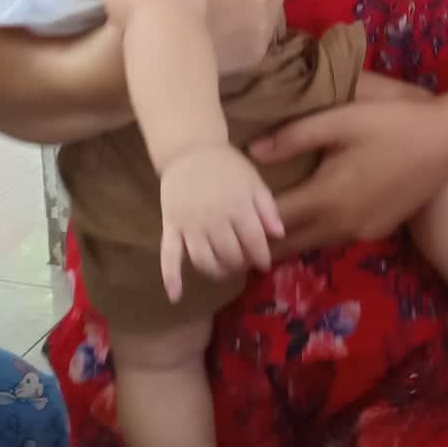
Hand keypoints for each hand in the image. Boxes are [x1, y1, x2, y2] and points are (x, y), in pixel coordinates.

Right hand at [158, 144, 283, 301]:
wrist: (190, 150)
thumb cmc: (227, 166)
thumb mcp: (254, 181)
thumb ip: (267, 208)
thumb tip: (279, 235)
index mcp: (238, 206)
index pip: (254, 242)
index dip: (261, 257)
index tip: (264, 263)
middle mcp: (214, 219)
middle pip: (230, 256)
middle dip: (239, 264)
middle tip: (242, 262)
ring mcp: (189, 225)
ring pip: (204, 261)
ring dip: (216, 272)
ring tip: (224, 269)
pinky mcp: (170, 228)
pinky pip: (168, 256)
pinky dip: (171, 278)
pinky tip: (176, 296)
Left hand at [248, 95, 447, 252]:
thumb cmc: (392, 125)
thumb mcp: (341, 120)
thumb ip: (294, 136)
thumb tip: (251, 151)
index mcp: (326, 197)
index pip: (272, 223)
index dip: (244, 227)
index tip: (220, 228)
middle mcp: (340, 224)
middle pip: (287, 246)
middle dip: (258, 246)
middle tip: (230, 241)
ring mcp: (361, 231)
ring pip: (311, 244)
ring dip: (285, 241)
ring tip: (259, 232)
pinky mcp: (378, 230)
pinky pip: (333, 238)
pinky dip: (312, 234)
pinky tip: (306, 218)